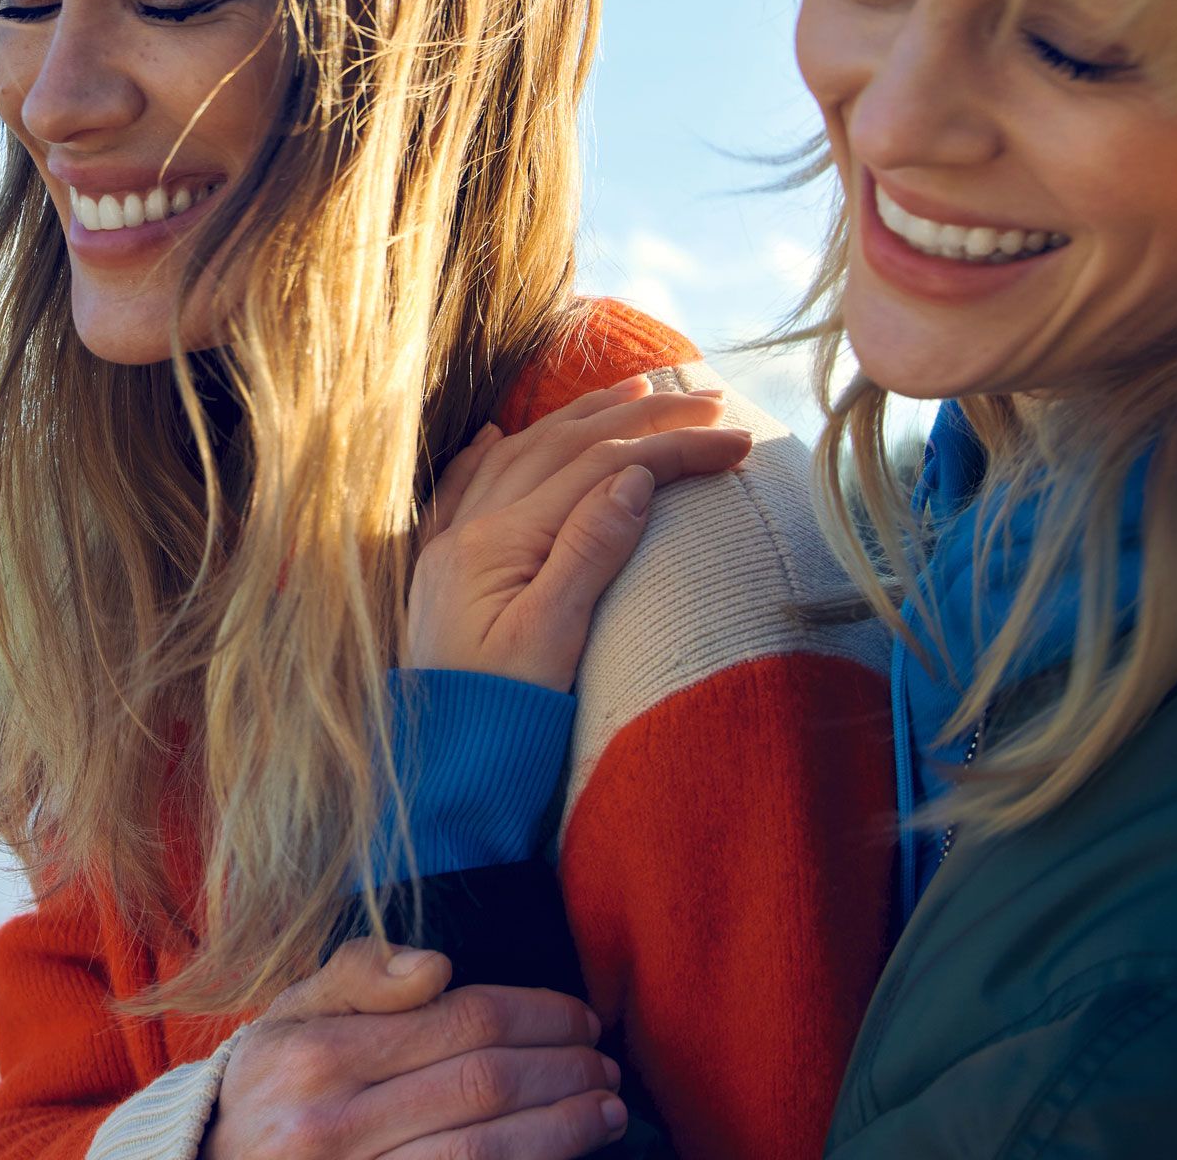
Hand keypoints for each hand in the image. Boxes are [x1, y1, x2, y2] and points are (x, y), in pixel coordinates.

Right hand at [203, 939, 626, 1159]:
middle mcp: (333, 1124)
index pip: (462, 1020)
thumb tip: (439, 964)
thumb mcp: (288, 1016)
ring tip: (606, 1112)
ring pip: (487, 1153)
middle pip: (485, 1085)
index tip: (581, 1019)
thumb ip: (358, 977)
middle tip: (604, 1065)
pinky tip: (562, 1157)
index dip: (540, 1016)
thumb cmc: (265, 1090)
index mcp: (318, 1055)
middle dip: (564, 1071)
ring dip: (564, 1130)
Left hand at [404, 378, 757, 688]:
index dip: (671, 448)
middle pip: (562, 448)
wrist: (443, 781)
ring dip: (577, 420)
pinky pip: (466, 489)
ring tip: (631, 394)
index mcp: (497, 543)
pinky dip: (493, 454)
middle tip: (704, 400)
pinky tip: (501, 435)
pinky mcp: (441, 574)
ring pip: (520, 456)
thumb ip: (588, 552)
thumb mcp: (552, 642)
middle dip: (637, 418)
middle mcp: (467, 531)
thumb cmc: (500, 723)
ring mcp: (449, 549)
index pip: (600, 472)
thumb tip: (634, 477)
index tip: (735, 441)